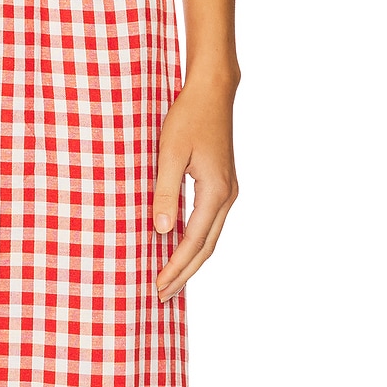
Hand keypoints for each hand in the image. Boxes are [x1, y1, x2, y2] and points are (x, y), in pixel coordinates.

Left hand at [152, 71, 239, 300]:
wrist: (213, 90)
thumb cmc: (188, 117)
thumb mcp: (169, 154)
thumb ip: (165, 193)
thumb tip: (163, 231)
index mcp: (216, 191)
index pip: (193, 242)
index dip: (175, 267)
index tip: (158, 286)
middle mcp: (227, 195)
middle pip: (207, 248)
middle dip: (184, 274)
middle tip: (163, 297)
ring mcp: (228, 190)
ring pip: (211, 238)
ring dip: (191, 262)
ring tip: (170, 281)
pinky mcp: (223, 184)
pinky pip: (210, 224)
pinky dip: (196, 243)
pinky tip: (179, 250)